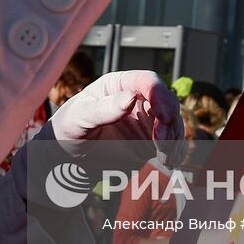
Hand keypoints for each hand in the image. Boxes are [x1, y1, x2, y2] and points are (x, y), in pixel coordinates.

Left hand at [44, 70, 183, 172]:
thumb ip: (103, 109)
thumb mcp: (79, 117)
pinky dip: (174, 151)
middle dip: (170, 121)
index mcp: (119, 84)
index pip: (148, 81)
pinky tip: (170, 162)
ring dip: (175, 139)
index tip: (164, 116)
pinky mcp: (151, 140)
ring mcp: (146, 119)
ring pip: (173, 122)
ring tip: (166, 158)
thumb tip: (130, 97)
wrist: (68, 157)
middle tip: (163, 142)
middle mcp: (137, 98)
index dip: (160, 95)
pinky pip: (171, 142)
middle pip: (166, 101)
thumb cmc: (68, 129)